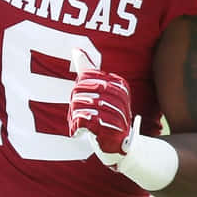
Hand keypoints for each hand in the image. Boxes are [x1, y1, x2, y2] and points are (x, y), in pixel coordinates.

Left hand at [67, 48, 139, 166]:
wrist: (122, 147)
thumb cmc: (107, 117)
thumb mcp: (99, 92)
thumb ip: (87, 71)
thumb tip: (75, 50)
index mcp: (118, 84)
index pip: (85, 77)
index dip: (78, 90)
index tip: (84, 102)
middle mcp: (119, 96)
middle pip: (80, 90)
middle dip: (74, 103)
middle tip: (79, 114)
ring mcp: (116, 112)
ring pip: (79, 105)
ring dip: (74, 116)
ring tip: (80, 123)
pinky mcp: (110, 129)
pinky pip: (83, 120)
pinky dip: (76, 126)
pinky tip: (79, 131)